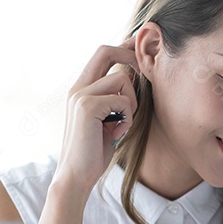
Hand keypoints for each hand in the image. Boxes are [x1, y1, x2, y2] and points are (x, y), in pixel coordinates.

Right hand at [53, 39, 138, 195]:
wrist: (76, 176)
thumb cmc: (94, 152)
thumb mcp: (106, 120)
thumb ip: (114, 99)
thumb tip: (134, 78)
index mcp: (81, 89)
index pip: (102, 54)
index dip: (124, 47)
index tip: (141, 47)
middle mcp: (78, 88)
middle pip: (105, 51)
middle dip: (130, 56)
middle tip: (146, 71)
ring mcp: (81, 95)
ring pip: (122, 79)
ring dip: (131, 103)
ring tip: (122, 125)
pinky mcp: (88, 107)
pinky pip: (123, 101)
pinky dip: (127, 118)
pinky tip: (116, 134)